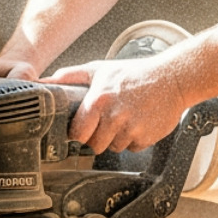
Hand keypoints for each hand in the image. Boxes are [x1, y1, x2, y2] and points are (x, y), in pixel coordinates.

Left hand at [43, 57, 190, 153]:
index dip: (79, 132)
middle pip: (95, 145)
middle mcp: (114, 117)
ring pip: (114, 148)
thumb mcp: (99, 69)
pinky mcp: (147, 138)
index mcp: (98, 101)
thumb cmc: (135, 73)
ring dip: (117, 138)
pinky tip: (138, 122)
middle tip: (107, 121)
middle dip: (98, 136)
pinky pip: (133, 148)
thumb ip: (69, 76)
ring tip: (125, 118)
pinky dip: (134, 139)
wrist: (173, 78)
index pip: (77, 134)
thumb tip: (44, 82)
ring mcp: (131, 129)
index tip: (84, 127)